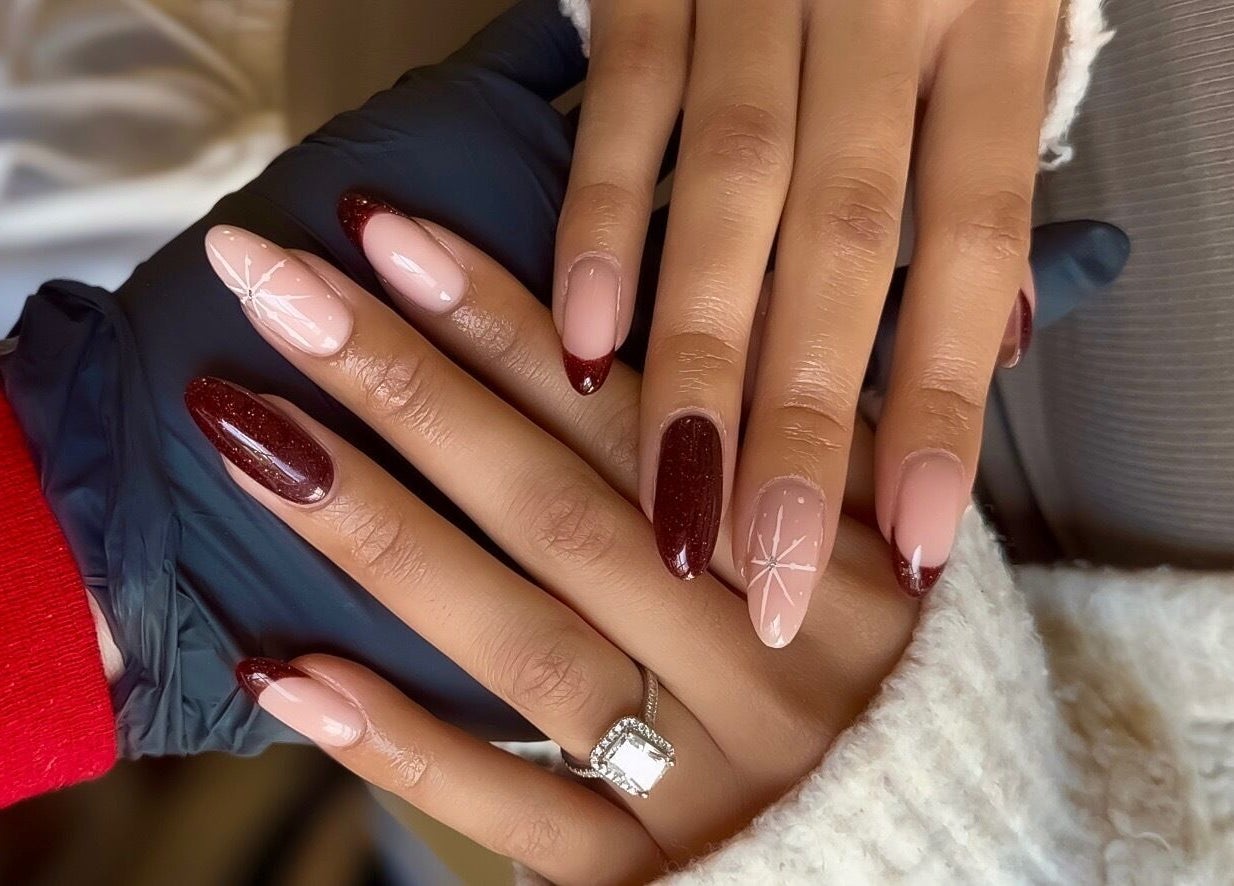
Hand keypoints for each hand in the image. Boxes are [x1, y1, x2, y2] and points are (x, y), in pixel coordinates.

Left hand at [194, 221, 915, 881]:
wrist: (946, 841)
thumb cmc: (899, 670)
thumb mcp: (882, 538)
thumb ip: (796, 444)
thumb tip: (663, 312)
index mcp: (832, 552)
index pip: (646, 416)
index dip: (514, 323)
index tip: (391, 237)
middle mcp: (768, 657)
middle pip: (563, 508)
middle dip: (412, 388)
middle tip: (278, 289)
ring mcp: (710, 775)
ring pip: (528, 644)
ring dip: (380, 534)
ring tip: (249, 432)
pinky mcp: (658, 872)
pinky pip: (523, 811)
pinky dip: (405, 744)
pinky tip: (291, 669)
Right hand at [554, 1, 1063, 623]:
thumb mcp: (995, 14)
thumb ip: (978, 170)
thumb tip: (999, 338)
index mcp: (989, 22)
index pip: (967, 245)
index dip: (941, 400)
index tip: (914, 540)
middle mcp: (884, 6)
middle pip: (843, 248)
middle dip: (804, 425)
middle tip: (773, 574)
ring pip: (731, 197)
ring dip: (699, 360)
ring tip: (678, 503)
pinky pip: (629, 101)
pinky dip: (604, 220)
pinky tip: (585, 343)